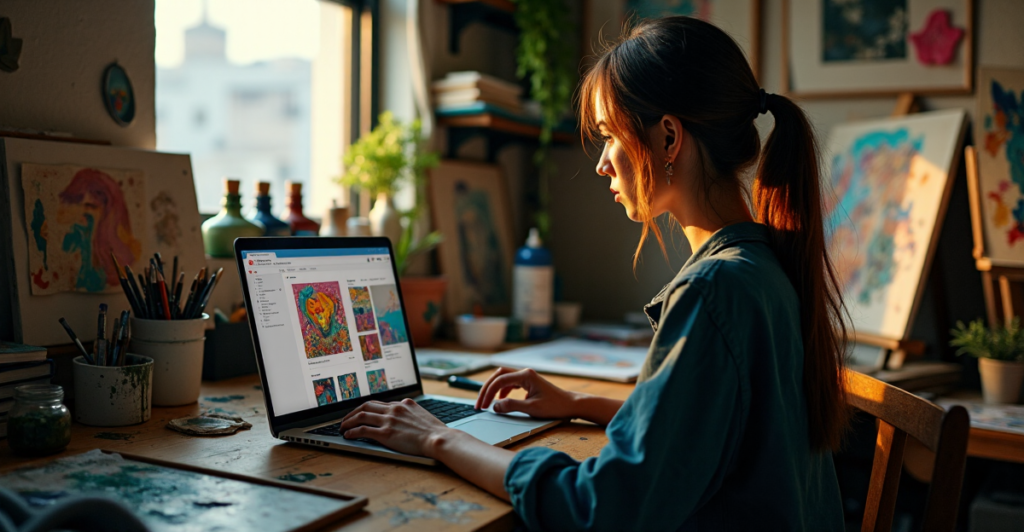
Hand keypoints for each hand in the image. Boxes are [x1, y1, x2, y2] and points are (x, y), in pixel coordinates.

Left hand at [339, 399, 453, 457]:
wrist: (439, 439)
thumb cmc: (434, 432)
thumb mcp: (422, 415)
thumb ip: (410, 414)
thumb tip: (403, 418)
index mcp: (404, 403)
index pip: (379, 403)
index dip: (366, 409)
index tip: (360, 413)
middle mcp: (394, 409)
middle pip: (366, 406)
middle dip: (353, 412)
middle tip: (346, 419)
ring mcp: (389, 420)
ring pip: (361, 416)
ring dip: (348, 421)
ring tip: (342, 427)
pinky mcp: (386, 433)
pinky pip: (363, 430)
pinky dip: (352, 432)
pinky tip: (348, 435)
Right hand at [475, 367, 578, 418]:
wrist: (570, 405)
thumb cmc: (555, 406)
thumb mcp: (532, 408)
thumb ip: (512, 406)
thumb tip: (495, 406)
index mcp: (525, 375)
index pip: (500, 381)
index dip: (488, 393)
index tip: (483, 406)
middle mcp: (525, 373)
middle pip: (498, 375)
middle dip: (487, 389)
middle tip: (479, 403)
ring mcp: (526, 377)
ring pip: (503, 378)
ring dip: (493, 389)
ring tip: (487, 403)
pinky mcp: (528, 383)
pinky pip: (510, 383)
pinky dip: (502, 391)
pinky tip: (500, 401)